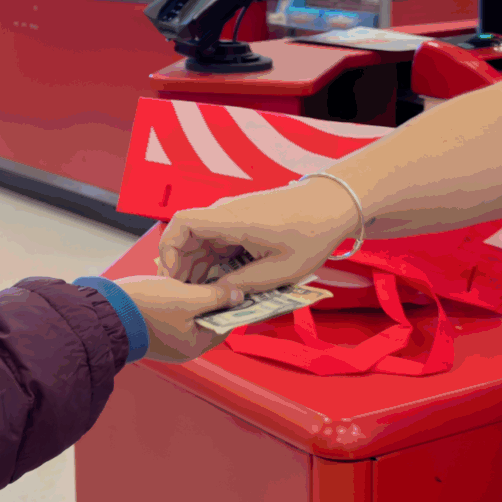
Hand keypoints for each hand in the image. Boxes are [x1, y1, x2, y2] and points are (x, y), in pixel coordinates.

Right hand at [113, 276, 244, 361]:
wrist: (104, 310)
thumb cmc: (144, 307)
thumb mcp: (187, 297)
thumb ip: (216, 296)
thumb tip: (238, 295)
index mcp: (194, 346)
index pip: (225, 325)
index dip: (230, 304)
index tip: (234, 287)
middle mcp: (181, 348)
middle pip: (206, 321)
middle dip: (209, 299)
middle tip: (212, 278)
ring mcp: (165, 340)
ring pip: (188, 316)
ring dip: (191, 298)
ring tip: (191, 278)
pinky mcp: (151, 330)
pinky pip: (172, 315)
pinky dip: (175, 301)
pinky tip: (172, 285)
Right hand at [156, 180, 360, 295]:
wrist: (334, 204)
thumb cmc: (312, 233)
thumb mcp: (281, 270)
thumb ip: (245, 285)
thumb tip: (218, 297)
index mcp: (231, 220)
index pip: (182, 223)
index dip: (168, 248)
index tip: (170, 274)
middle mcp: (225, 213)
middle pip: (187, 237)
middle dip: (182, 267)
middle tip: (186, 296)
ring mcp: (232, 216)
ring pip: (201, 241)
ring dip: (198, 266)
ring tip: (204, 295)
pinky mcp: (241, 221)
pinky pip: (217, 240)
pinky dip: (213, 261)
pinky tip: (222, 282)